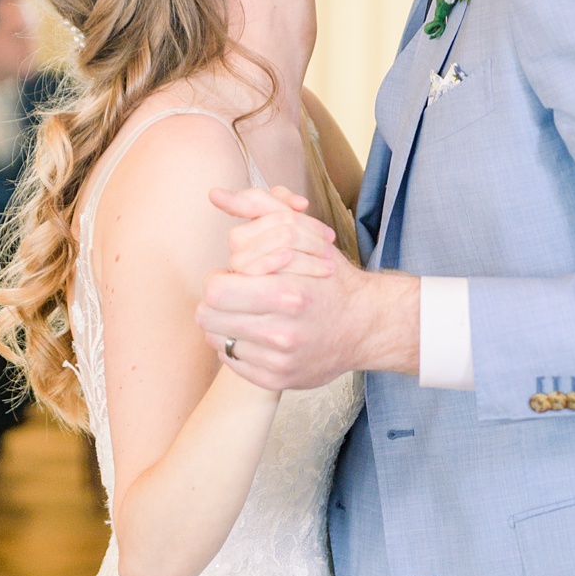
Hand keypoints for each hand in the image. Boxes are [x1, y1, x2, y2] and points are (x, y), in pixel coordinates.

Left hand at [197, 186, 417, 387]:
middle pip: (207, 315)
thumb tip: (216, 194)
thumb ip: (259, 209)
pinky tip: (262, 333)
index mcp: (289, 293)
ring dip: (228, 320)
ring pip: (215, 337)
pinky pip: (231, 360)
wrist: (367, 326)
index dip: (225, 275)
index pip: (216, 287)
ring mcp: (279, 360)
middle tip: (241, 292)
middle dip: (220, 299)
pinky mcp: (276, 381)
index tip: (245, 274)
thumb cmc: (332, 278)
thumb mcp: (302, 234)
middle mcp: (283, 331)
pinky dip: (240, 344)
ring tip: (253, 312)